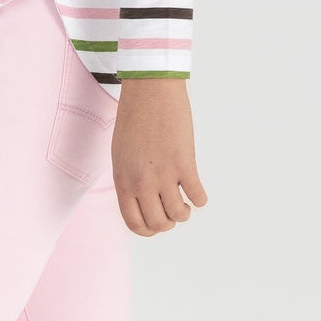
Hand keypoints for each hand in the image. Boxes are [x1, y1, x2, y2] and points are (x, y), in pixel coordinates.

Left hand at [110, 80, 208, 236]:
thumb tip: (143, 201)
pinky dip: (200, 199)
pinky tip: (197, 190)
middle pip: (158, 224)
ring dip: (184, 213)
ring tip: (185, 201)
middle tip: (173, 211)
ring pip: (178, 214)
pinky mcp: (184, 162)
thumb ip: (129, 180)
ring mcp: (163, 174)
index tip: (157, 223)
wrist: (149, 91)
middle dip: (168, 223)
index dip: (148, 230)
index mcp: (123, 181)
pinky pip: (197, 195)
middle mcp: (142, 182)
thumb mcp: (121, 155)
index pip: (134, 223)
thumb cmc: (133, 119)